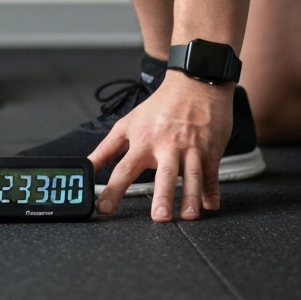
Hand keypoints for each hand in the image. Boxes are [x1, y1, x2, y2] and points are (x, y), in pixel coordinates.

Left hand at [88, 72, 233, 221]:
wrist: (195, 82)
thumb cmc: (160, 105)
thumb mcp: (128, 123)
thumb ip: (107, 148)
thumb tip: (88, 165)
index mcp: (144, 141)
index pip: (124, 169)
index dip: (112, 190)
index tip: (104, 208)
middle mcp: (167, 146)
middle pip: (164, 174)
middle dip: (163, 196)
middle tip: (160, 216)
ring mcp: (191, 149)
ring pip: (192, 176)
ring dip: (191, 197)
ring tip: (189, 216)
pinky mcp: (210, 151)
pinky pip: (212, 174)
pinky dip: (212, 191)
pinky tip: (210, 205)